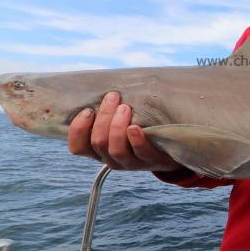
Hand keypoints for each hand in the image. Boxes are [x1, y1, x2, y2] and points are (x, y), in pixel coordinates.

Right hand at [68, 91, 183, 170]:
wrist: (171, 151)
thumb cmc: (140, 131)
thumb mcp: (121, 124)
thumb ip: (110, 112)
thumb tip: (103, 87)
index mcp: (100, 151)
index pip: (78, 147)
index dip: (78, 130)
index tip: (88, 110)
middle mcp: (112, 159)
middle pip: (98, 142)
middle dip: (103, 117)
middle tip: (113, 96)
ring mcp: (132, 163)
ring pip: (116, 149)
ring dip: (117, 126)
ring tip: (125, 107)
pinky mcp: (152, 161)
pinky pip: (140, 153)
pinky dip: (136, 139)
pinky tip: (135, 127)